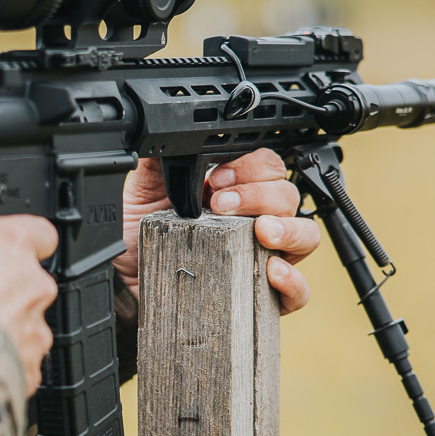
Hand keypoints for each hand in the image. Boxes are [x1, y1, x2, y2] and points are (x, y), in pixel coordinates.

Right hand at [0, 216, 59, 393]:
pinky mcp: (30, 367)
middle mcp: (32, 283)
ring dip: (0, 328)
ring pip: (25, 325)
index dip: (16, 244)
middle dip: (1, 291)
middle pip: (28, 282)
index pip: (39, 233)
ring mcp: (35, 328)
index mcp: (9, 243)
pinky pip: (19, 363)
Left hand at [111, 150, 322, 313]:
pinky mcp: (263, 298)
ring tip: (261, 231)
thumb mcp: (145, 194)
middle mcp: (257, 221)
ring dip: (288, 228)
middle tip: (221, 205)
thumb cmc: (144, 240)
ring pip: (306, 236)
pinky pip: (299, 292)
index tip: (215, 179)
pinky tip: (272, 271)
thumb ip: (158, 162)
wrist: (127, 285)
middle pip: (288, 195)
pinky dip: (294, 280)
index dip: (249, 166)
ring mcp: (266, 258)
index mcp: (235, 192)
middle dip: (259, 194)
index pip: (267, 166)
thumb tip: (166, 137)